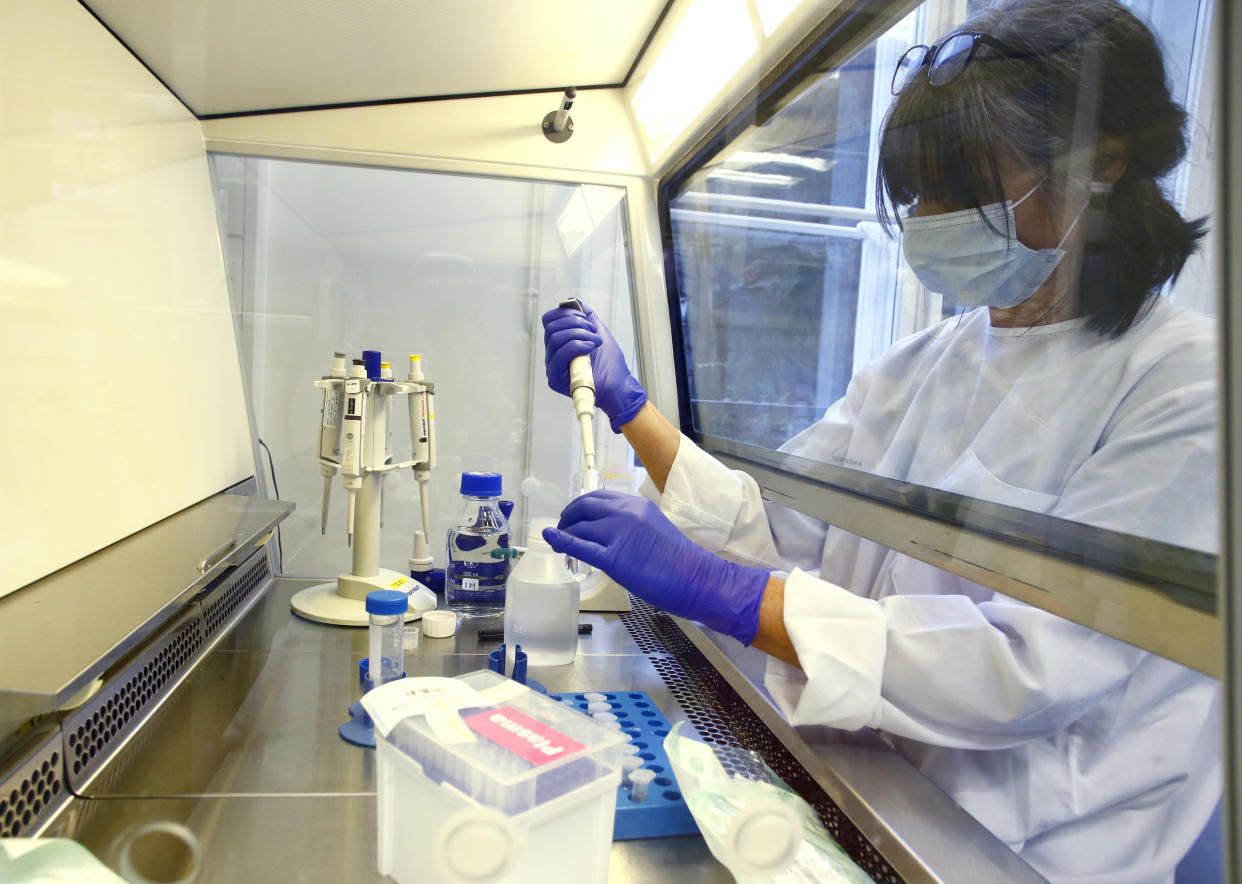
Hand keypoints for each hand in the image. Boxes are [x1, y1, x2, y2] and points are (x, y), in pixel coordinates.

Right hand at [543, 302, 647, 432]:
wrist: (619, 386)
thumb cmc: (610, 364)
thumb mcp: (598, 332)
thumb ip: (586, 316)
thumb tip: (573, 301)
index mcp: (560, 343)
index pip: (549, 320)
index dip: (564, 313)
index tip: (583, 316)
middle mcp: (553, 354)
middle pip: (551, 327)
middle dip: (575, 323)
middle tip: (593, 330)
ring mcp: (553, 367)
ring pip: (555, 339)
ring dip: (579, 334)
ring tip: (595, 340)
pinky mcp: (555, 379)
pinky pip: (560, 355)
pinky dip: (577, 346)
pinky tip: (590, 347)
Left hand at [543, 490, 769, 644]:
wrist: (695, 577)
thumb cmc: (678, 560)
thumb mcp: (654, 528)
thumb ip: (632, 524)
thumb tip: (610, 530)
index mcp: (636, 504)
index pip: (598, 498)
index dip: (580, 506)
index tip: (573, 515)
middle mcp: (624, 513)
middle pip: (584, 507)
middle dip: (568, 516)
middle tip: (561, 527)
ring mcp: (617, 534)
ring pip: (579, 527)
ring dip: (564, 532)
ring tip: (557, 540)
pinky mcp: (613, 557)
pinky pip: (579, 546)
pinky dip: (560, 540)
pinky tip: (550, 538)